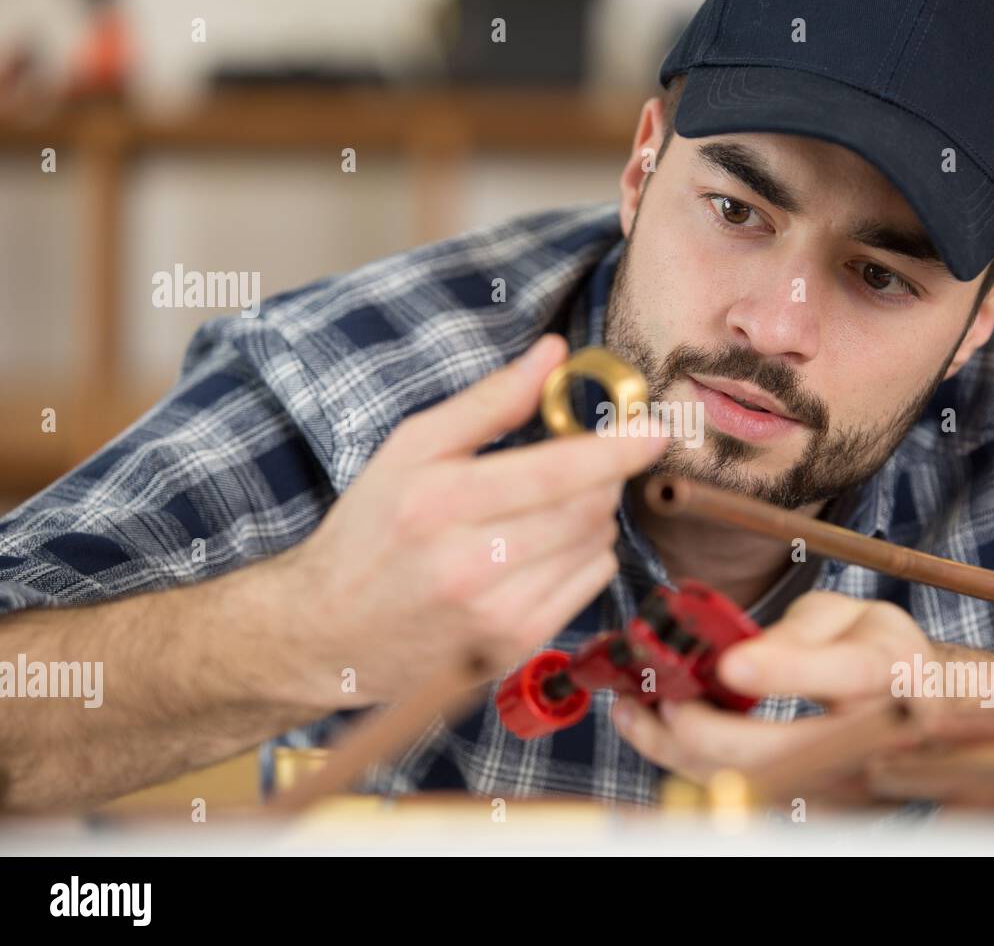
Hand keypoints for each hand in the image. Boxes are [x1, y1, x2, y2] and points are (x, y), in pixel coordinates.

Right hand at [275, 334, 668, 707]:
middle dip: (603, 476)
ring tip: (550, 507)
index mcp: (439, 502)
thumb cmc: (368, 531)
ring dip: (594, 514)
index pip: (557, 471)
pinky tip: (548, 548)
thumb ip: (488, 402)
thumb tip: (552, 354)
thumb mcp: (410, 450)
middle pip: (587, 508)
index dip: (618, 448)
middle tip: (584, 462)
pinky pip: (591, 584)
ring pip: (596, 545)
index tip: (657, 429)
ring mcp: (496, 614)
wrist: (329, 633)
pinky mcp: (515, 647)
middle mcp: (469, 565)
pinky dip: (587, 555)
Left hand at [611, 590, 935, 791]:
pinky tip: (655, 732)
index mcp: (887, 670)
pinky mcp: (814, 800)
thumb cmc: (876, 650)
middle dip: (710, 730)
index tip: (731, 665)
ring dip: (683, 752)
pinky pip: (748, 793)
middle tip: (662, 699)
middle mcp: (871, 732)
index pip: (844, 673)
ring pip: (756, 782)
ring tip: (633, 711)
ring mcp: (842, 778)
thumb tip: (736, 656)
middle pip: (786, 750)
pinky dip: (692, 765)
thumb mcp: (848, 617)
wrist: (921, 704)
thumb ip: (799, 632)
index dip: (787, 669)